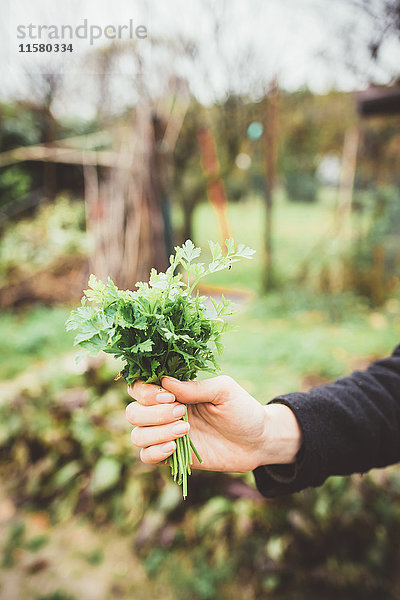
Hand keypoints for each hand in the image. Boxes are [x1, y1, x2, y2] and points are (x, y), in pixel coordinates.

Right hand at [126, 375, 301, 472]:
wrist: (258, 441)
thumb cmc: (242, 409)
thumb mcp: (224, 390)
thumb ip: (195, 387)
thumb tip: (165, 382)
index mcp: (174, 391)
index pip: (139, 387)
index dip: (146, 392)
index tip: (168, 397)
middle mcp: (164, 412)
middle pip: (133, 412)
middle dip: (152, 414)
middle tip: (182, 414)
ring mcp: (167, 435)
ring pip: (137, 435)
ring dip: (156, 433)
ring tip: (185, 430)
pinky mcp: (172, 456)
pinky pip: (146, 457)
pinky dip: (154, 452)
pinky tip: (173, 448)